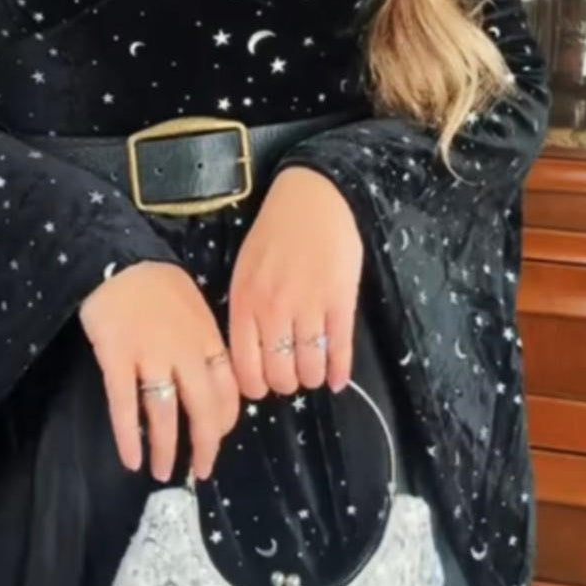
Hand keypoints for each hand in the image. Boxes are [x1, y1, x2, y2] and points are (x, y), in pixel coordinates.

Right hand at [79, 260, 239, 481]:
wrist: (118, 259)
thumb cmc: (157, 283)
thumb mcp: (195, 308)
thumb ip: (204, 344)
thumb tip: (210, 380)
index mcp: (208, 340)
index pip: (227, 391)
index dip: (223, 421)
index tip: (216, 438)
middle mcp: (184, 352)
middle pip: (203, 409)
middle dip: (205, 446)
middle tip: (200, 470)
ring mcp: (150, 357)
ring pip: (165, 414)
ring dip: (166, 449)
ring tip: (162, 472)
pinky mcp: (116, 359)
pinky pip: (125, 406)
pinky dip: (128, 437)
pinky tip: (131, 460)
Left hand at [228, 167, 362, 398]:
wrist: (313, 198)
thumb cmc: (274, 234)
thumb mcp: (244, 271)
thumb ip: (246, 312)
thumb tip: (250, 357)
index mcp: (245, 303)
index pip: (245, 366)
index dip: (255, 387)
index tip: (263, 386)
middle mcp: (274, 309)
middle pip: (279, 374)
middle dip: (286, 383)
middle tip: (291, 376)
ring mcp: (309, 306)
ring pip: (310, 366)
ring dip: (312, 377)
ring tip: (313, 372)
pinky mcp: (341, 301)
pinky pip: (339, 349)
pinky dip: (339, 371)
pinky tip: (338, 380)